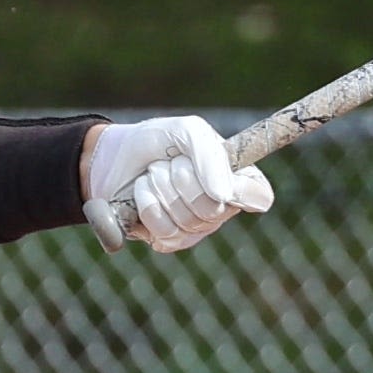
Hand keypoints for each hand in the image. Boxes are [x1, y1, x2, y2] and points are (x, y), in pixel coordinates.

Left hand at [83, 116, 272, 253]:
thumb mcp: (186, 131)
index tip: (218, 178)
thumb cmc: (157, 141)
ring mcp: (196, 228)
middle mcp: (222, 207)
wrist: (112, 157)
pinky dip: (147, 206)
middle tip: (170, 164)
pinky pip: (165, 232)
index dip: (240, 190)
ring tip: (153, 175)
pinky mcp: (169, 242)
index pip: (260, 196)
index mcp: (237, 177)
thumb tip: (222, 196)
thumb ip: (210, 154)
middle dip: (183, 179)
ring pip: (187, 220)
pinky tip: (141, 194)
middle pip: (215, 208)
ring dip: (161, 188)